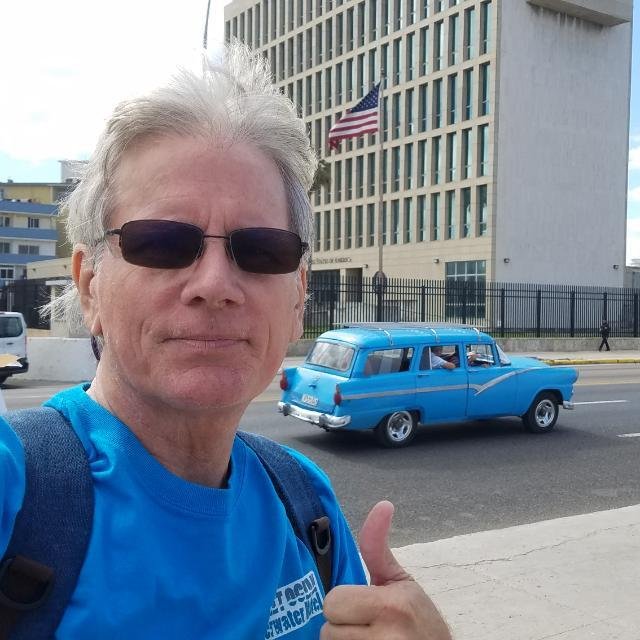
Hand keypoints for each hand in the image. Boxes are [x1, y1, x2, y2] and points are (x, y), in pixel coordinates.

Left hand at [321, 501, 451, 638]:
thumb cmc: (418, 620)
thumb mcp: (401, 581)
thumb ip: (377, 548)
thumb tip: (383, 504)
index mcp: (391, 606)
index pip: (332, 602)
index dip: (344, 604)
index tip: (364, 606)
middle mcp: (387, 638)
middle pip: (327, 630)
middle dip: (342, 626)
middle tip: (366, 626)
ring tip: (368, 639)